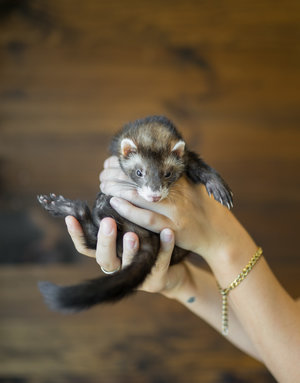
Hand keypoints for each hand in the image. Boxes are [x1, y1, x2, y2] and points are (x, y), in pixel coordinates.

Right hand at [65, 216, 186, 295]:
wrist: (174, 272)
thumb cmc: (147, 246)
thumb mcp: (129, 231)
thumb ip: (118, 219)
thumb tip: (108, 189)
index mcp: (110, 253)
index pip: (87, 246)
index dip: (77, 234)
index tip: (71, 217)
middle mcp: (119, 266)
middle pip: (104, 257)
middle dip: (105, 240)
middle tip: (107, 222)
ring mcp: (137, 276)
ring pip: (130, 264)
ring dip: (130, 249)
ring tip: (132, 235)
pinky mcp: (157, 280)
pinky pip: (161, 262)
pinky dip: (164, 247)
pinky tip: (168, 232)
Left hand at [99, 156, 248, 260]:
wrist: (217, 232)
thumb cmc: (201, 208)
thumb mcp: (190, 186)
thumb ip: (171, 177)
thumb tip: (149, 168)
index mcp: (178, 179)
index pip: (146, 165)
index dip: (126, 162)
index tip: (111, 161)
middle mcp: (175, 192)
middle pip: (140, 178)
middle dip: (117, 174)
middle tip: (102, 174)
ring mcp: (173, 211)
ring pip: (140, 196)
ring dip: (118, 189)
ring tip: (104, 185)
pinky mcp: (172, 228)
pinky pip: (146, 218)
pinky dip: (128, 209)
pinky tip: (114, 203)